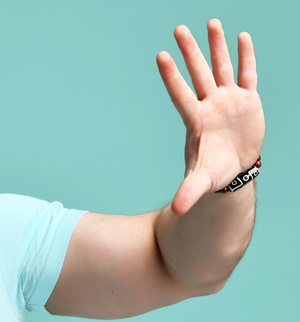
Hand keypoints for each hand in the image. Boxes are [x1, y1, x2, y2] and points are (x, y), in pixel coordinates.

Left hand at [156, 19, 264, 214]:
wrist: (234, 169)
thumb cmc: (213, 173)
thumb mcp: (201, 182)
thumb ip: (188, 192)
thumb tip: (177, 211)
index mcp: (196, 121)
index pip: (181, 94)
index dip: (172, 77)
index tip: (161, 56)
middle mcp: (210, 105)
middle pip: (198, 73)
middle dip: (189, 52)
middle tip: (178, 29)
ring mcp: (228, 100)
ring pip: (221, 68)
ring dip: (216, 46)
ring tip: (210, 22)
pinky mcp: (247, 100)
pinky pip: (247, 74)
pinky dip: (246, 57)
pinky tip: (241, 37)